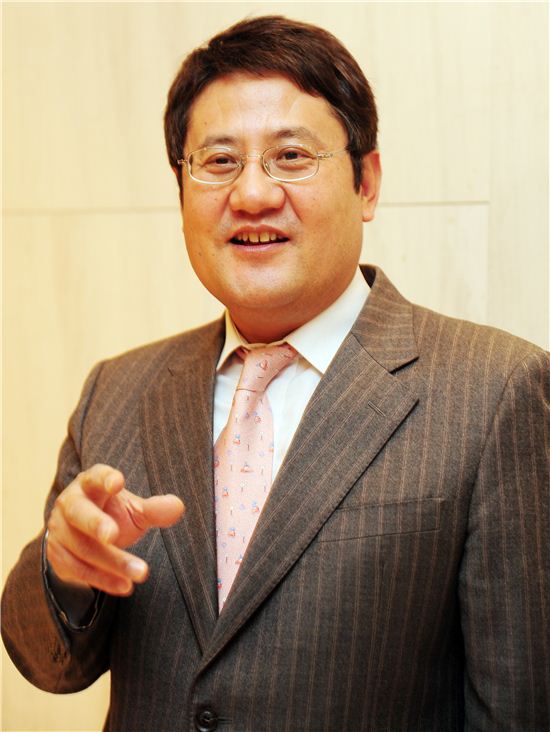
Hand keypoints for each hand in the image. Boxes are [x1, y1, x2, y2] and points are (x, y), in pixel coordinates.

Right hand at [46, 464, 184, 595]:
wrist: (81, 536)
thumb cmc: (112, 513)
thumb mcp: (133, 509)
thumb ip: (154, 509)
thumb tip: (178, 506)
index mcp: (90, 484)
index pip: (96, 477)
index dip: (105, 478)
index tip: (118, 482)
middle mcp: (70, 504)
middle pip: (79, 513)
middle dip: (96, 523)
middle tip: (112, 534)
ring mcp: (60, 531)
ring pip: (84, 548)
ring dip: (113, 562)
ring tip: (142, 573)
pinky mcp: (58, 557)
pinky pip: (80, 571)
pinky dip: (104, 580)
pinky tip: (126, 586)